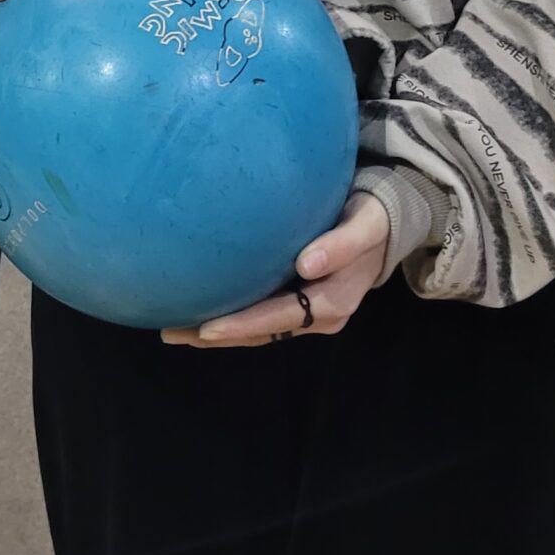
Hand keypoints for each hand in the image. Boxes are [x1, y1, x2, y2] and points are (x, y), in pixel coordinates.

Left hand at [162, 192, 391, 348]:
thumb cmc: (372, 219)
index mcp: (333, 302)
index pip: (279, 319)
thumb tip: (306, 264)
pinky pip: (261, 316)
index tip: (206, 328)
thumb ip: (341, 244)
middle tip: (171, 333)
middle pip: (260, 332)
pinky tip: (201, 310)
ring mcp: (307, 312)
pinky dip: (231, 316)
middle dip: (216, 335)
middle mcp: (319, 316)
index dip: (242, 325)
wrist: (384, 224)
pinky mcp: (299, 301)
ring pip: (257, 329)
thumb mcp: (366, 225)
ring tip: (173, 328)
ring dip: (217, 331)